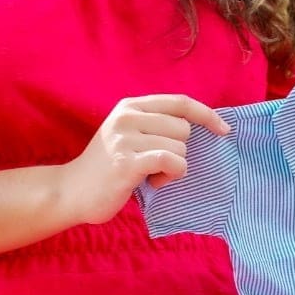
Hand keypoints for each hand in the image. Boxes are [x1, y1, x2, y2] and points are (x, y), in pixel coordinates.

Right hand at [59, 95, 231, 224]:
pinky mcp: (127, 163)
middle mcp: (127, 117)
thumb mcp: (127, 135)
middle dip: (178, 151)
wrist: (71, 192)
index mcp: (130, 106)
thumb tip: (201, 127)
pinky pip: (171, 162)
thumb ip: (155, 126)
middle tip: (154, 166)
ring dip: (171, 169)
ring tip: (147, 176)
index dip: (206, 114)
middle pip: (183, 128)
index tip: (224, 130)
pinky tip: (153, 183)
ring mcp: (126, 138)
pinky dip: (171, 175)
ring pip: (180, 148)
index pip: (180, 102)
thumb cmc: (106, 168)